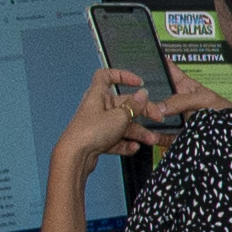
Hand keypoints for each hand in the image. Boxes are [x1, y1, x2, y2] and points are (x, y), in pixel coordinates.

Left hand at [51, 66, 202, 178]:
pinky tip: (134, 147)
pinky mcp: (98, 139)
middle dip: (142, 112)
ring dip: (138, 132)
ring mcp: (98, 124)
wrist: (75, 156)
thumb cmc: (89, 133)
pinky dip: (126, 143)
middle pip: (124, 104)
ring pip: (123, 124)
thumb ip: (134, 106)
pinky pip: (117, 139)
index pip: (107, 76)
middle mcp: (97, 107)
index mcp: (98, 94)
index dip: (123, 76)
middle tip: (156, 117)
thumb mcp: (119, 117)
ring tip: (150, 139)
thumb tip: (143, 94)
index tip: (138, 82)